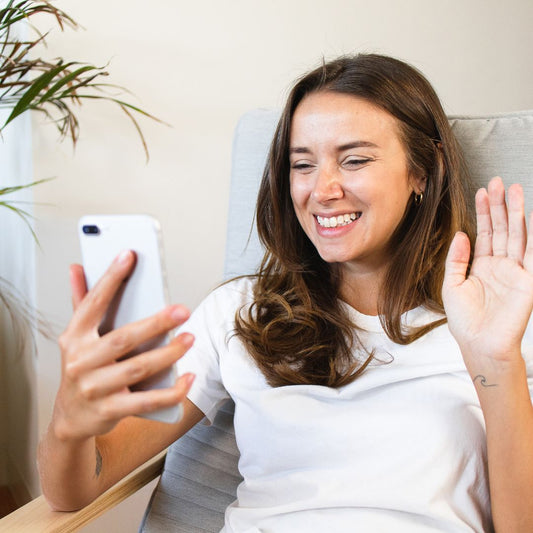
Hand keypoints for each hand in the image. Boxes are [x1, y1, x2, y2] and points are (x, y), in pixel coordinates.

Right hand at [52, 250, 194, 440]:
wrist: (70, 419)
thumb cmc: (81, 369)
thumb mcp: (76, 337)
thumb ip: (81, 302)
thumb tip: (77, 268)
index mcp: (74, 337)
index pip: (93, 303)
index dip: (111, 279)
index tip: (129, 255)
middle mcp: (80, 361)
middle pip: (124, 338)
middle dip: (156, 323)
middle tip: (182, 310)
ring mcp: (94, 388)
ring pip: (138, 368)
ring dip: (168, 353)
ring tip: (190, 338)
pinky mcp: (109, 411)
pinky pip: (146, 401)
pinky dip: (171, 392)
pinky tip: (188, 378)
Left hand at [443, 177, 532, 368]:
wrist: (478, 344)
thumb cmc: (464, 320)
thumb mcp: (452, 285)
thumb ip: (457, 259)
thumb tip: (461, 233)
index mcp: (483, 266)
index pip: (486, 233)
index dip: (484, 212)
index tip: (481, 191)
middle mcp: (501, 265)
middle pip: (502, 229)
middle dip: (500, 205)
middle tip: (498, 182)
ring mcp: (517, 272)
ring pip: (518, 236)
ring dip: (516, 213)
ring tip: (514, 190)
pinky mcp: (529, 281)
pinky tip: (531, 217)